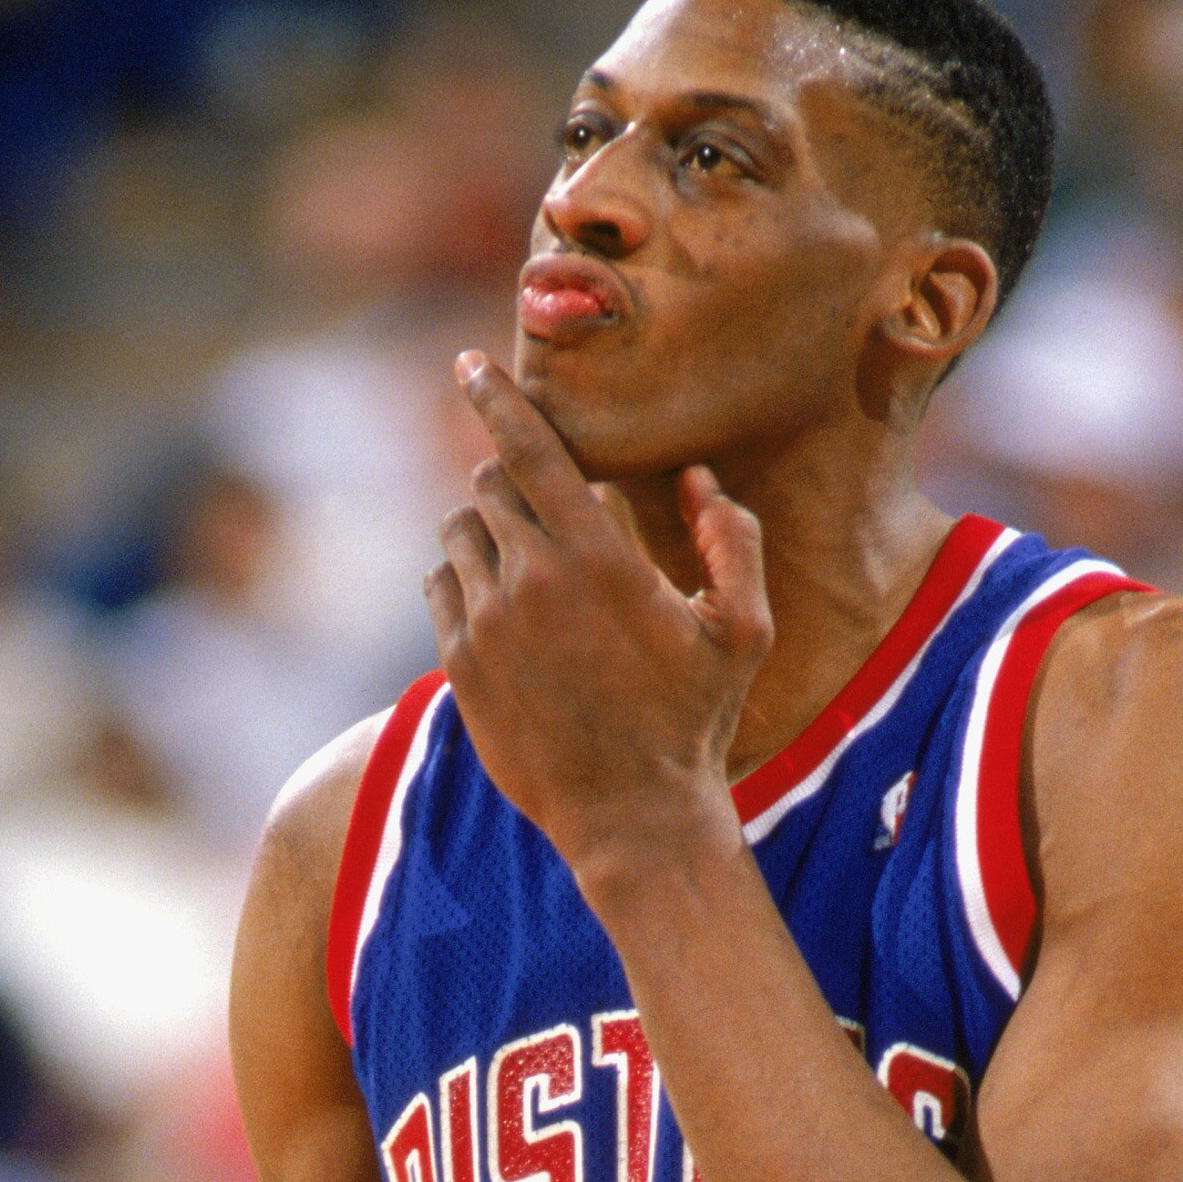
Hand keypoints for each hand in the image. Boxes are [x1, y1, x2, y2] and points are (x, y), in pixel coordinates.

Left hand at [425, 354, 770, 875]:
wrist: (632, 818)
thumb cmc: (695, 722)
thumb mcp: (742, 630)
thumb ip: (732, 539)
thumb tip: (697, 477)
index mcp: (598, 556)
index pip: (528, 446)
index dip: (495, 395)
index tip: (470, 363)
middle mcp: (531, 580)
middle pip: (490, 483)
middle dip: (512, 479)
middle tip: (543, 506)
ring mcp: (486, 626)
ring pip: (459, 532)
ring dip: (485, 528)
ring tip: (524, 560)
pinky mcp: (460, 667)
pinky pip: (440, 586)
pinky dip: (462, 578)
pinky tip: (499, 603)